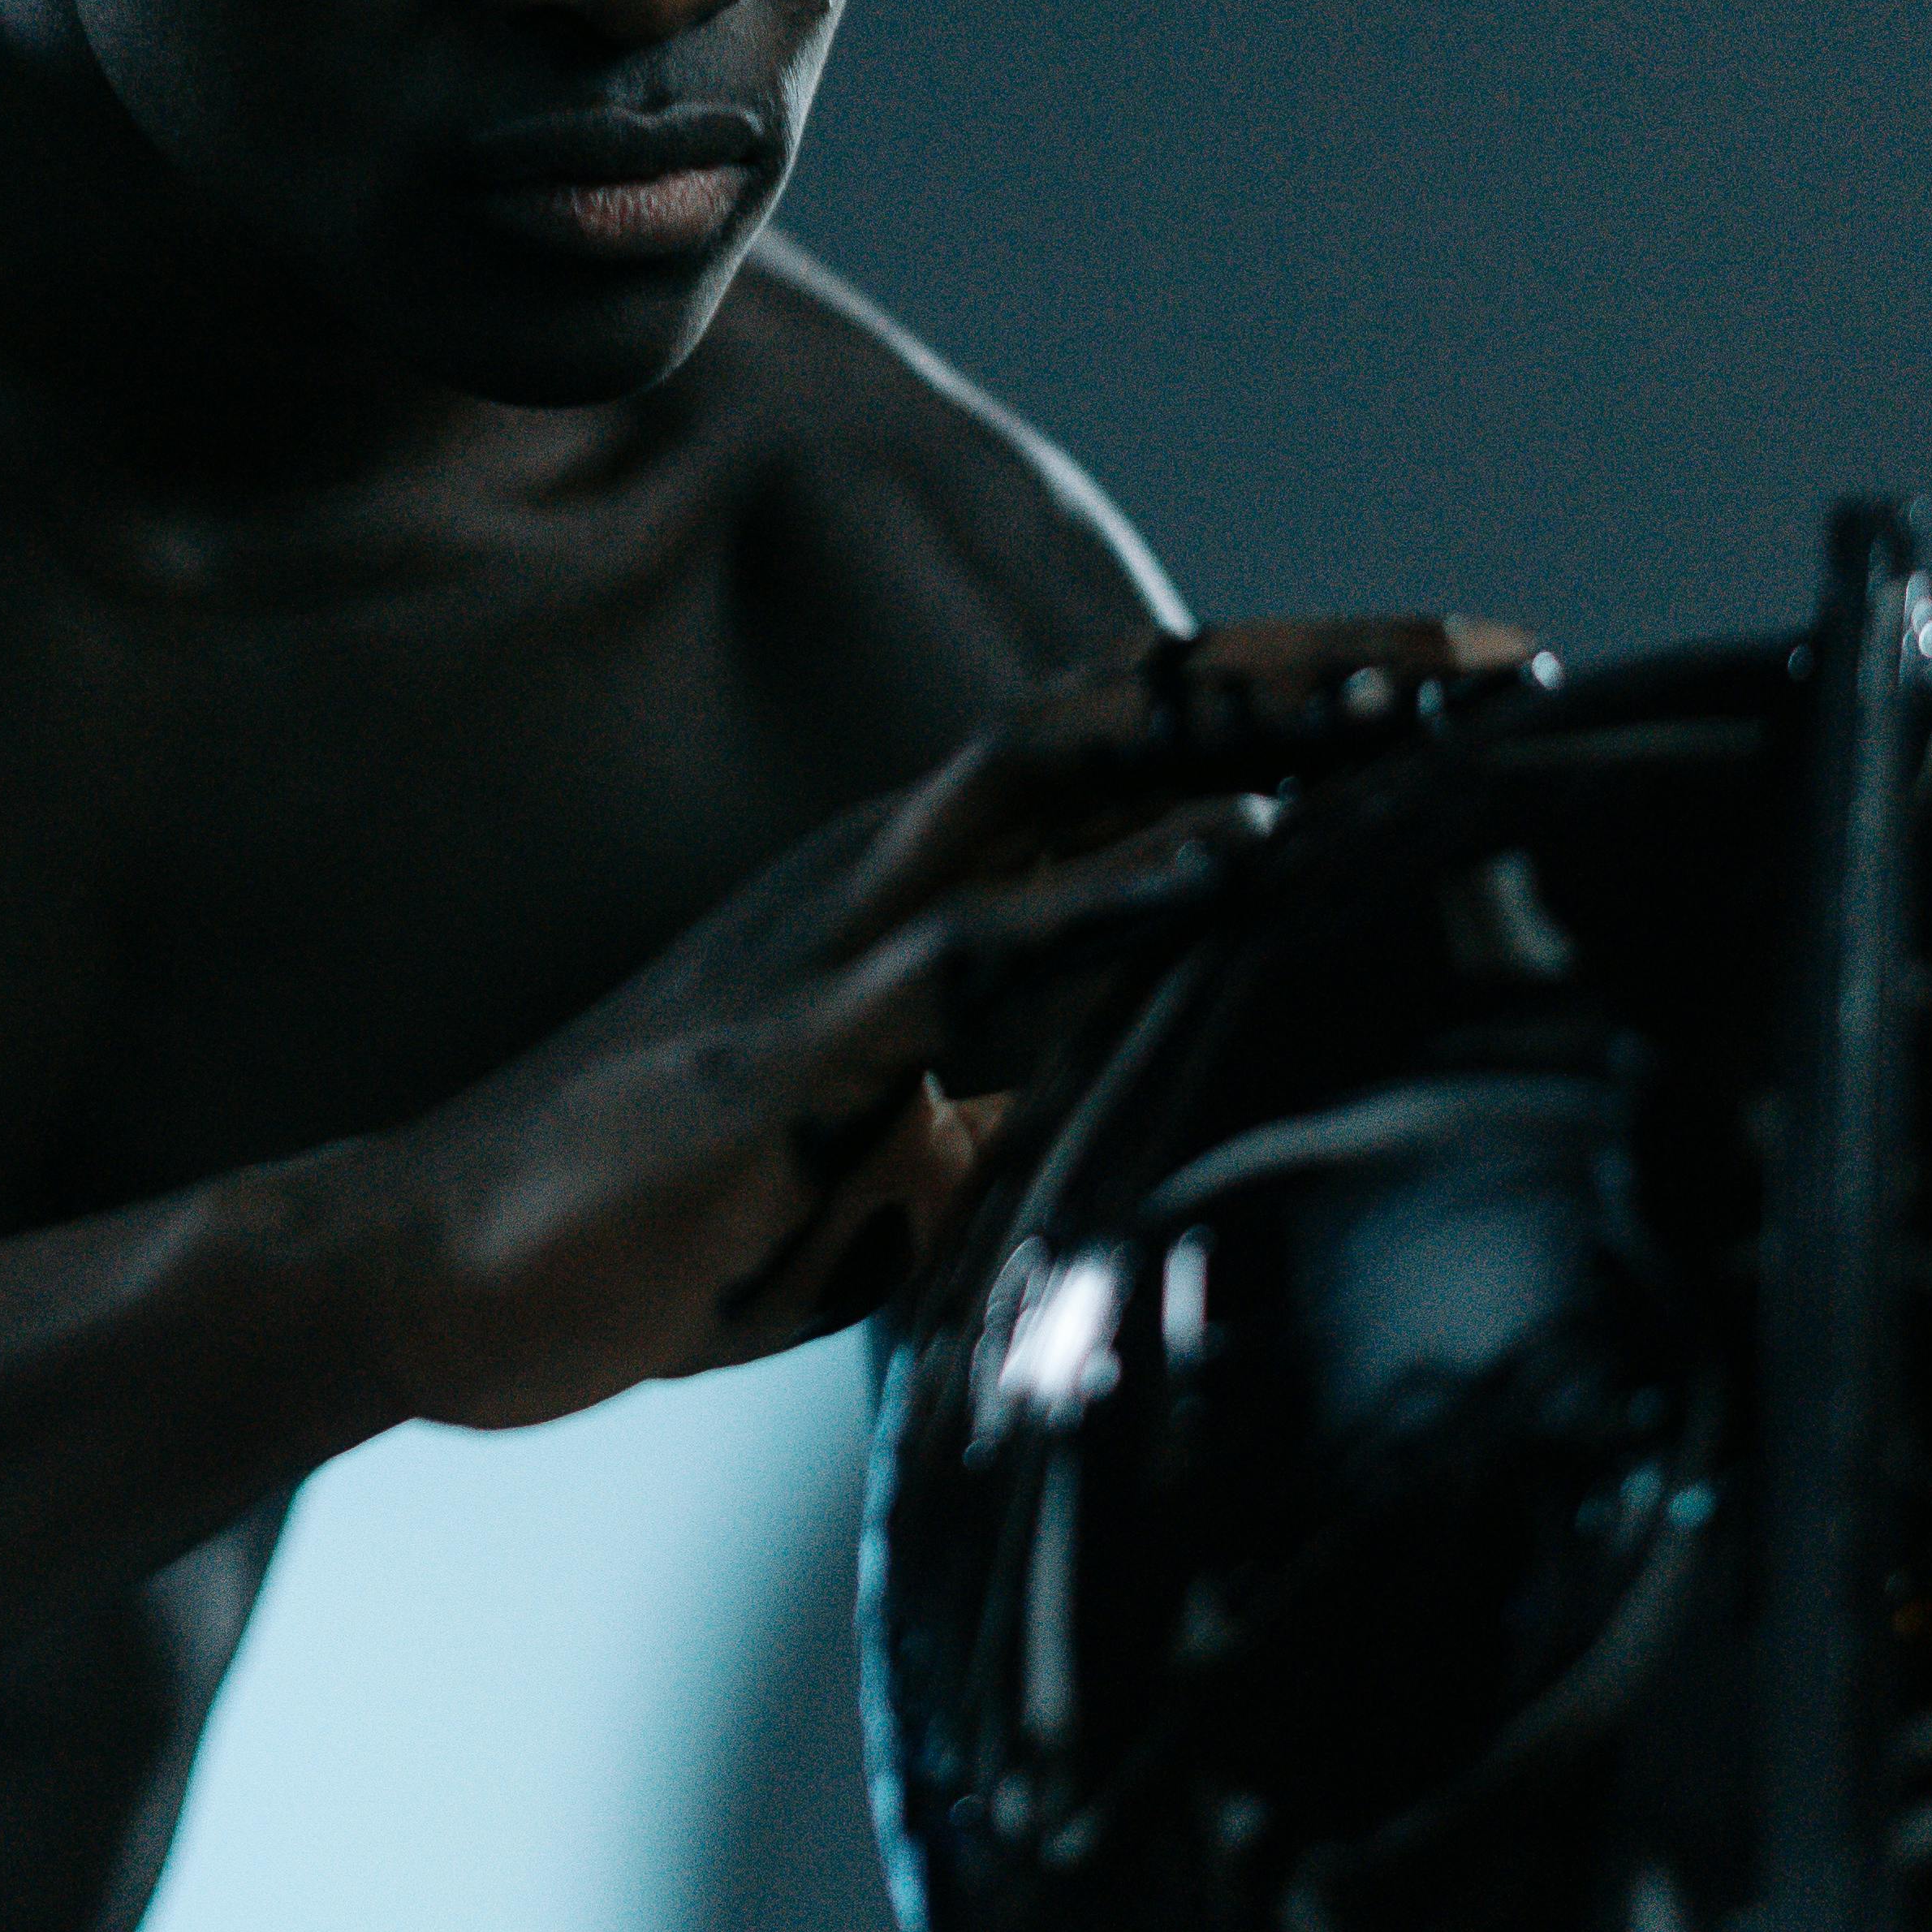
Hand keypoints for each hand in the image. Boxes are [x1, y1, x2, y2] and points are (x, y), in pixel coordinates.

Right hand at [379, 613, 1544, 1433]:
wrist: (433, 1270)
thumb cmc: (667, 1217)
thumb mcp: (894, 1154)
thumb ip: (1025, 1108)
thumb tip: (1184, 1122)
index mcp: (906, 892)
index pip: (1125, 748)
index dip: (1293, 707)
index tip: (1470, 694)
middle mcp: (879, 875)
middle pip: (1118, 707)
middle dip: (1311, 673)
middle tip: (1498, 662)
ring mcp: (831, 947)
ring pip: (1057, 777)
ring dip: (1245, 741)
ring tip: (1411, 722)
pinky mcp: (792, 1057)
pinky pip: (975, 956)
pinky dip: (1120, 901)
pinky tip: (1237, 871)